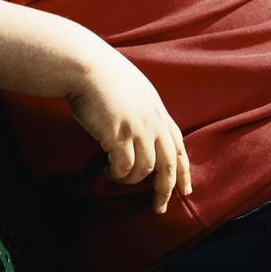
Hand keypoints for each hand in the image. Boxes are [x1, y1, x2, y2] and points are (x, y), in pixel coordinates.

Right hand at [67, 49, 191, 213]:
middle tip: (160, 207)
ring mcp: (138, 129)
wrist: (84, 64)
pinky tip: (108, 172)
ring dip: (131, 180)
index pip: (179, 147)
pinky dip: (117, 174)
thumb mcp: (136, 92)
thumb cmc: (103, 75)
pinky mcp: (119, 135)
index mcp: (160, 113)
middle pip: (169, 165)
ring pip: (145, 169)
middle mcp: (154, 123)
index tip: (186, 190)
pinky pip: (124, 167)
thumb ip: (145, 112)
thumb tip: (144, 134)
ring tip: (117, 177)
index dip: (184, 171)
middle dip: (166, 189)